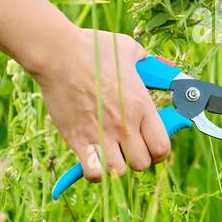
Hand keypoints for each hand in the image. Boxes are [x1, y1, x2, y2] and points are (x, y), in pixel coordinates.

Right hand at [35, 27, 170, 181]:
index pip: (163, 148)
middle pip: (142, 164)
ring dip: (116, 166)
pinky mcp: (78, 139)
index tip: (150, 144)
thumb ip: (147, 63)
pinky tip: (92, 157)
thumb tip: (157, 65)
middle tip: (128, 147)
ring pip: (119, 172)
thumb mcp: (130, 50)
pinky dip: (94, 171)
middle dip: (137, 158)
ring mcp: (101, 134)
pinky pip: (93, 173)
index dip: (158, 151)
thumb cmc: (94, 48)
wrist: (59, 54)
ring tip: (110, 152)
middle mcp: (125, 124)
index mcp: (142, 105)